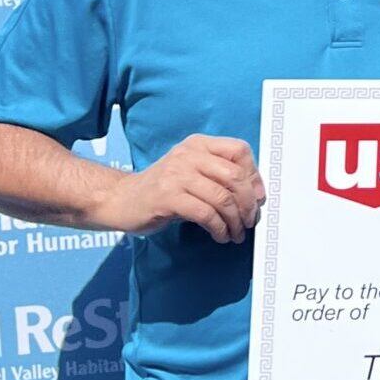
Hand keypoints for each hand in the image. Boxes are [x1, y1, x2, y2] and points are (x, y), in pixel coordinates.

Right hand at [96, 134, 263, 242]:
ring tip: (235, 233)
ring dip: (235, 221)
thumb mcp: (193, 172)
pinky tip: (220, 235)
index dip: (254, 176)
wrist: (121, 199)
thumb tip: (257, 194)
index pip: (239, 151)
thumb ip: (220, 176)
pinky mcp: (168, 197)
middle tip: (249, 221)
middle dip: (248, 203)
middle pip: (235, 176)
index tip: (258, 197)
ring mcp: (177, 175)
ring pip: (222, 198)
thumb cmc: (164, 189)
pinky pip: (206, 214)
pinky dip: (219, 228)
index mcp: (198, 144)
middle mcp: (189, 154)